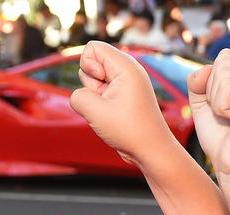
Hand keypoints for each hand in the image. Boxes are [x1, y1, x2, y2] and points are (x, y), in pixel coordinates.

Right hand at [69, 41, 171, 166]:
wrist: (152, 151)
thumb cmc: (130, 131)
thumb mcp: (95, 111)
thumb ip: (77, 96)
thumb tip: (79, 96)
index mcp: (126, 66)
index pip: (92, 47)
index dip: (88, 65)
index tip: (101, 84)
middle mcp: (128, 71)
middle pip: (91, 63)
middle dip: (90, 83)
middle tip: (108, 101)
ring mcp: (126, 84)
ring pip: (93, 79)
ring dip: (94, 96)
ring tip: (111, 111)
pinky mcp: (123, 96)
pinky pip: (100, 92)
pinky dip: (100, 104)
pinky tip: (112, 117)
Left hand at [186, 50, 229, 178]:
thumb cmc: (223, 142)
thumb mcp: (203, 105)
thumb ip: (198, 81)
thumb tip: (206, 68)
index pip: (224, 58)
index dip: (212, 85)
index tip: (225, 110)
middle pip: (223, 61)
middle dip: (214, 92)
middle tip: (229, 116)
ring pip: (224, 72)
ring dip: (219, 101)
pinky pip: (229, 85)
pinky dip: (224, 106)